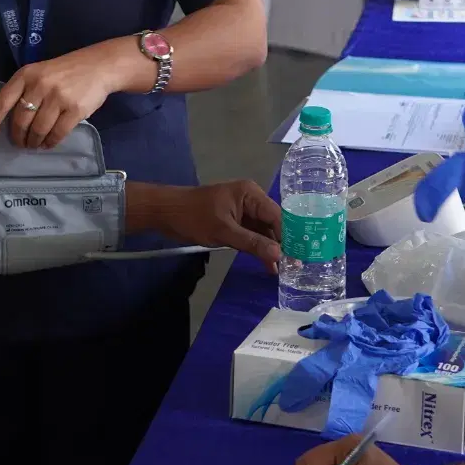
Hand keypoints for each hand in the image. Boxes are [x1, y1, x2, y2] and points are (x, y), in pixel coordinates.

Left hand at [0, 42, 136, 147]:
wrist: (99, 66)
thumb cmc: (65, 72)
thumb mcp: (39, 73)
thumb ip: (23, 91)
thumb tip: (3, 120)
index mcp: (26, 75)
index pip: (2, 101)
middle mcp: (40, 85)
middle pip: (20, 120)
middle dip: (18, 137)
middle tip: (20, 143)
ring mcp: (58, 97)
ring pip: (38, 129)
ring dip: (34, 142)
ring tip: (35, 144)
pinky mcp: (75, 109)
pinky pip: (57, 133)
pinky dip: (50, 142)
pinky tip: (49, 143)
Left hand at [139, 181, 282, 265]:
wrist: (166, 213)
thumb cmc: (193, 217)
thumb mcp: (224, 232)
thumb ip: (252, 243)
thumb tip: (278, 255)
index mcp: (250, 194)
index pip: (276, 216)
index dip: (288, 236)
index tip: (298, 256)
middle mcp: (250, 200)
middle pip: (272, 223)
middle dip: (281, 244)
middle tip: (294, 266)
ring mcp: (242, 211)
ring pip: (263, 231)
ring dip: (270, 248)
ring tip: (282, 269)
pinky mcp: (234, 222)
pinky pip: (252, 234)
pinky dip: (258, 248)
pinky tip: (267, 263)